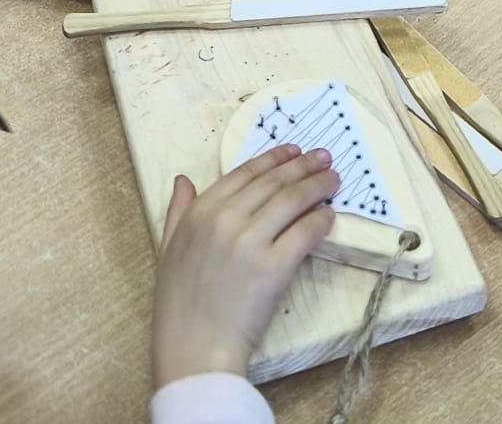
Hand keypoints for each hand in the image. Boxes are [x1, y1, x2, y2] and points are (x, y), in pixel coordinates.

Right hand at [151, 145, 337, 387]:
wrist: (193, 350)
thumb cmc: (179, 306)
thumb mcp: (167, 250)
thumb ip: (178, 211)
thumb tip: (184, 180)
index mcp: (199, 213)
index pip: (245, 174)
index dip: (274, 159)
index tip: (294, 150)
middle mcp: (224, 219)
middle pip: (273, 183)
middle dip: (303, 167)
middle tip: (325, 157)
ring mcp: (250, 242)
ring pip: (292, 201)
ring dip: (317, 186)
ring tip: (334, 181)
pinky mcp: (273, 268)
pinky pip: (304, 233)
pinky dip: (320, 220)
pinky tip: (329, 216)